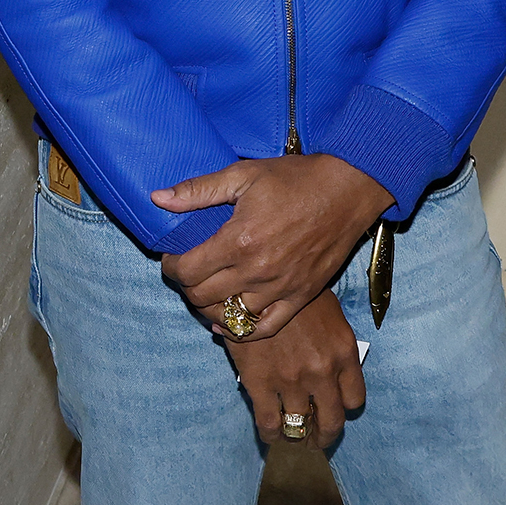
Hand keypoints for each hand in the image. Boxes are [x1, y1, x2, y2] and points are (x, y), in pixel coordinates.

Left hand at [155, 154, 392, 338]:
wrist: (346, 189)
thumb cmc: (294, 178)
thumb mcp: (242, 174)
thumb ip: (198, 190)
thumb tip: (158, 198)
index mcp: (239, 240)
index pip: (188, 270)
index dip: (171, 267)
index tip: (170, 258)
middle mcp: (258, 271)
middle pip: (203, 297)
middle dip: (186, 286)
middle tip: (186, 271)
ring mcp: (281, 289)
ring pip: (231, 317)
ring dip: (210, 307)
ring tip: (206, 290)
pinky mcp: (301, 297)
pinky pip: (266, 328)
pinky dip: (242, 330)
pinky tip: (228, 321)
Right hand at [225, 289, 364, 448]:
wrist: (252, 278)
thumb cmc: (291, 287)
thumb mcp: (327, 309)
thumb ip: (333, 342)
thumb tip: (330, 363)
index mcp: (343, 352)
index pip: (355, 399)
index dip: (344, 406)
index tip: (335, 406)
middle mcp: (323, 372)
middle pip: (332, 421)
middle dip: (325, 434)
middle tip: (317, 437)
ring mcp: (292, 381)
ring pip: (301, 427)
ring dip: (299, 437)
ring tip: (293, 438)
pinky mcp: (260, 384)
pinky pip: (270, 424)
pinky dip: (272, 435)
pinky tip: (271, 434)